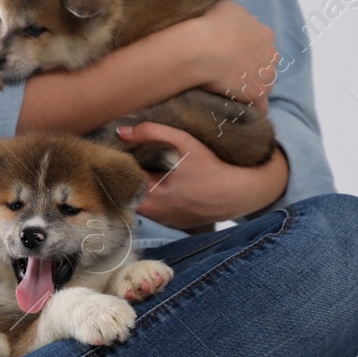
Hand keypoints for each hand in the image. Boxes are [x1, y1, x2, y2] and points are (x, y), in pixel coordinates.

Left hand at [118, 121, 287, 227]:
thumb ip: (151, 132)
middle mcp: (153, 213)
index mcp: (149, 194)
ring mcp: (164, 222)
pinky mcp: (175, 225)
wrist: (238, 193)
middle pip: (128, 193)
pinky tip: (163, 186)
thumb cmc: (210, 167)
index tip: (120, 153)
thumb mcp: (182, 142)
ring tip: (146, 171)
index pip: (121, 179)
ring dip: (140, 189)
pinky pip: (156, 212)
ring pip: (141, 204)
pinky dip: (155, 200)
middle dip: (127, 178)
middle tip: (132, 160)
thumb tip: (121, 132)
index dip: (119, 165)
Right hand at [183, 0, 277, 114]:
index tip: (234, 56)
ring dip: (251, 88)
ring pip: (264, 85)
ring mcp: (266, 75)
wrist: (199, 48)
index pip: (263, 46)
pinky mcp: (257, 93)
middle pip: (266, 66)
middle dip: (253, 70)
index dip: (248, 51)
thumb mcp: (227, 8)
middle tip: (231, 74)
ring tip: (232, 93)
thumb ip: (240, 15)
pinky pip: (260, 106)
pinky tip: (240, 110)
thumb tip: (241, 19)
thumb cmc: (209, 25)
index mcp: (265, 34)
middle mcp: (271, 54)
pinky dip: (251, 107)